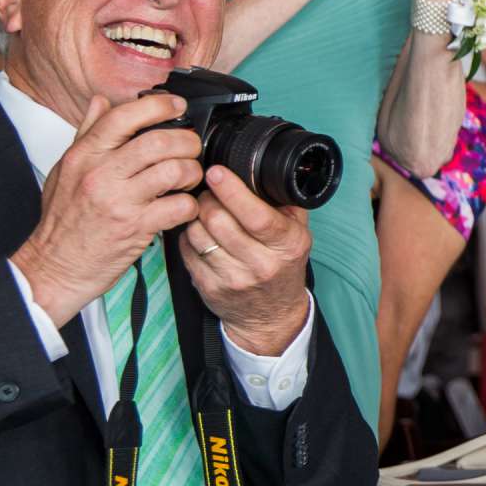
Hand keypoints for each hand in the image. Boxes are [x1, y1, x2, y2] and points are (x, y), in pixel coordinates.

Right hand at [8, 94, 202, 327]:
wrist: (54, 266)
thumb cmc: (62, 220)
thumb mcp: (65, 170)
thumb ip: (86, 133)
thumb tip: (101, 101)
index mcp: (84, 155)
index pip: (123, 116)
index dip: (158, 105)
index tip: (177, 106)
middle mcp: (101, 174)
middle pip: (159, 141)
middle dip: (187, 141)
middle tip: (192, 148)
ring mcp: (119, 201)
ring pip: (175, 171)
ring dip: (192, 172)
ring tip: (188, 178)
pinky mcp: (136, 227)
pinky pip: (179, 206)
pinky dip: (190, 205)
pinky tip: (182, 206)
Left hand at [179, 165, 314, 354]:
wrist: (271, 315)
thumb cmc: (283, 265)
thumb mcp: (298, 234)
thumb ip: (286, 204)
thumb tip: (263, 170)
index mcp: (288, 246)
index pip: (257, 216)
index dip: (232, 191)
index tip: (216, 171)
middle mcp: (262, 265)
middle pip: (220, 221)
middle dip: (208, 198)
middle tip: (208, 189)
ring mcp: (233, 279)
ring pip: (199, 234)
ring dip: (195, 215)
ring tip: (203, 209)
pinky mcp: (208, 288)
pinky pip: (187, 250)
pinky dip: (188, 235)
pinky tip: (198, 231)